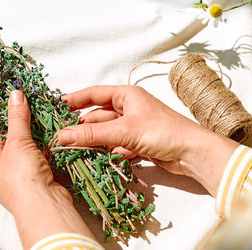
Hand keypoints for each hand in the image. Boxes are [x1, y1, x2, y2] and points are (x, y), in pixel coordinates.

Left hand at [0, 90, 93, 247]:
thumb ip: (17, 119)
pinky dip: (34, 144)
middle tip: (4, 109)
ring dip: (20, 135)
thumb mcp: (17, 145)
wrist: (46, 206)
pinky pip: (30, 156)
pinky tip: (40, 133)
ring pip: (15, 150)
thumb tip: (15, 96)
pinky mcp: (32, 177)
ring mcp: (15, 177)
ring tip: (24, 116)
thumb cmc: (22, 181)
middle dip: (0, 128)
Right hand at [58, 85, 238, 195]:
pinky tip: (101, 159)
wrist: (193, 153)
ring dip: (95, 141)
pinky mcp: (140, 142)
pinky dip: (109, 152)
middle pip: (99, 116)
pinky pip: (117, 145)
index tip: (58, 105)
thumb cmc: (162, 132)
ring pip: (107, 132)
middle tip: (64, 137)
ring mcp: (135, 126)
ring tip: (77, 150)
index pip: (95, 93)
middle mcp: (130, 108)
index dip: (76, 98)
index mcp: (127, 95)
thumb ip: (92, 134)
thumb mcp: (124, 131)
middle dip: (84, 127)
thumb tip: (62, 136)